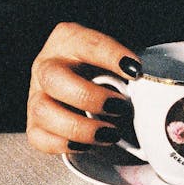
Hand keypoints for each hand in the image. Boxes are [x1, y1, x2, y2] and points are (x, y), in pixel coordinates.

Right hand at [26, 22, 141, 153]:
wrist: (81, 82)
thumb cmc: (101, 68)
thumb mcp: (114, 58)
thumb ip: (128, 69)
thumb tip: (150, 89)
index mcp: (67, 39)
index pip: (87, 44)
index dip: (111, 56)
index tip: (135, 70)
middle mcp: (46, 65)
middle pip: (53, 78)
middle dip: (89, 97)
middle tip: (119, 107)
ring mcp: (35, 95)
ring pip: (43, 110)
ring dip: (79, 127)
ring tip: (109, 134)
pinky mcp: (33, 122)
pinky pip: (38, 137)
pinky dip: (64, 144)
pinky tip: (87, 145)